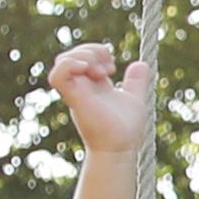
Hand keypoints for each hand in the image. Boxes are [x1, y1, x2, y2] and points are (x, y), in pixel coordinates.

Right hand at [47, 41, 150, 156]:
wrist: (121, 148)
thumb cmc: (125, 129)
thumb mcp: (134, 97)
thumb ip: (135, 82)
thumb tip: (141, 64)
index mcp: (93, 84)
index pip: (83, 56)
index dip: (98, 51)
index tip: (113, 67)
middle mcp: (81, 86)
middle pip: (70, 55)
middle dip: (90, 50)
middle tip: (108, 69)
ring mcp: (75, 91)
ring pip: (61, 61)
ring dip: (81, 56)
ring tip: (100, 71)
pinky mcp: (74, 98)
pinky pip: (57, 76)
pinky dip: (68, 66)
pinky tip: (86, 69)